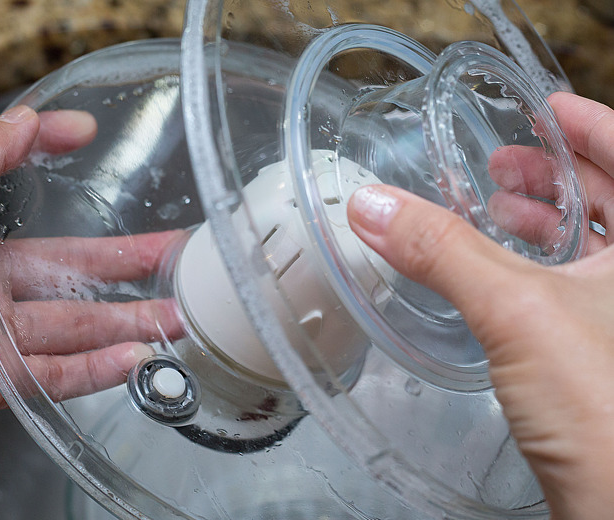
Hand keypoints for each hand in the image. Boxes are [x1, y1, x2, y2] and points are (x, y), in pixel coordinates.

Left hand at [0, 107, 175, 465]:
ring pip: (72, 328)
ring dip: (126, 323)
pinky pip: (53, 376)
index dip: (70, 189)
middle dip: (124, 270)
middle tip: (175, 263)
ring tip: (176, 317)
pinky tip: (136, 360)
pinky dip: (97, 371)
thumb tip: (30, 119)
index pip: (33, 213)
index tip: (98, 153)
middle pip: (69, 277)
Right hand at [347, 91, 613, 518]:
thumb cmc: (611, 417)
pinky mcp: (608, 359)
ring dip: (547, 225)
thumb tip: (374, 208)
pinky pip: (580, 294)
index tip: (547, 109)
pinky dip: (540, 274)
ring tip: (495, 211)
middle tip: (505, 163)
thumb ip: (442, 252)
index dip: (592, 125)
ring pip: (599, 251)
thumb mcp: (518, 312)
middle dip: (558, 175)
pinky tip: (498, 279)